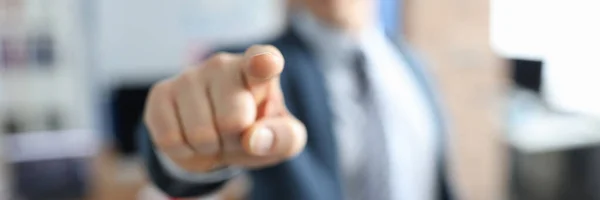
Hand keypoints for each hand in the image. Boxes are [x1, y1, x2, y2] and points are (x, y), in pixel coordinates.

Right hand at [144, 45, 305, 171]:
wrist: (217, 138)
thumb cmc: (257, 131)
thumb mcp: (284, 140)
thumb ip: (283, 137)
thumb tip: (254, 139)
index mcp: (261, 68)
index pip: (263, 60)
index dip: (264, 62)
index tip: (266, 63)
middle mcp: (224, 63)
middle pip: (233, 121)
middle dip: (235, 140)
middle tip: (236, 133)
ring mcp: (190, 75)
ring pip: (201, 134)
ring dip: (210, 148)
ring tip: (215, 136)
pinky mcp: (161, 92)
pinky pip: (170, 138)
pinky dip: (184, 152)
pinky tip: (191, 139)